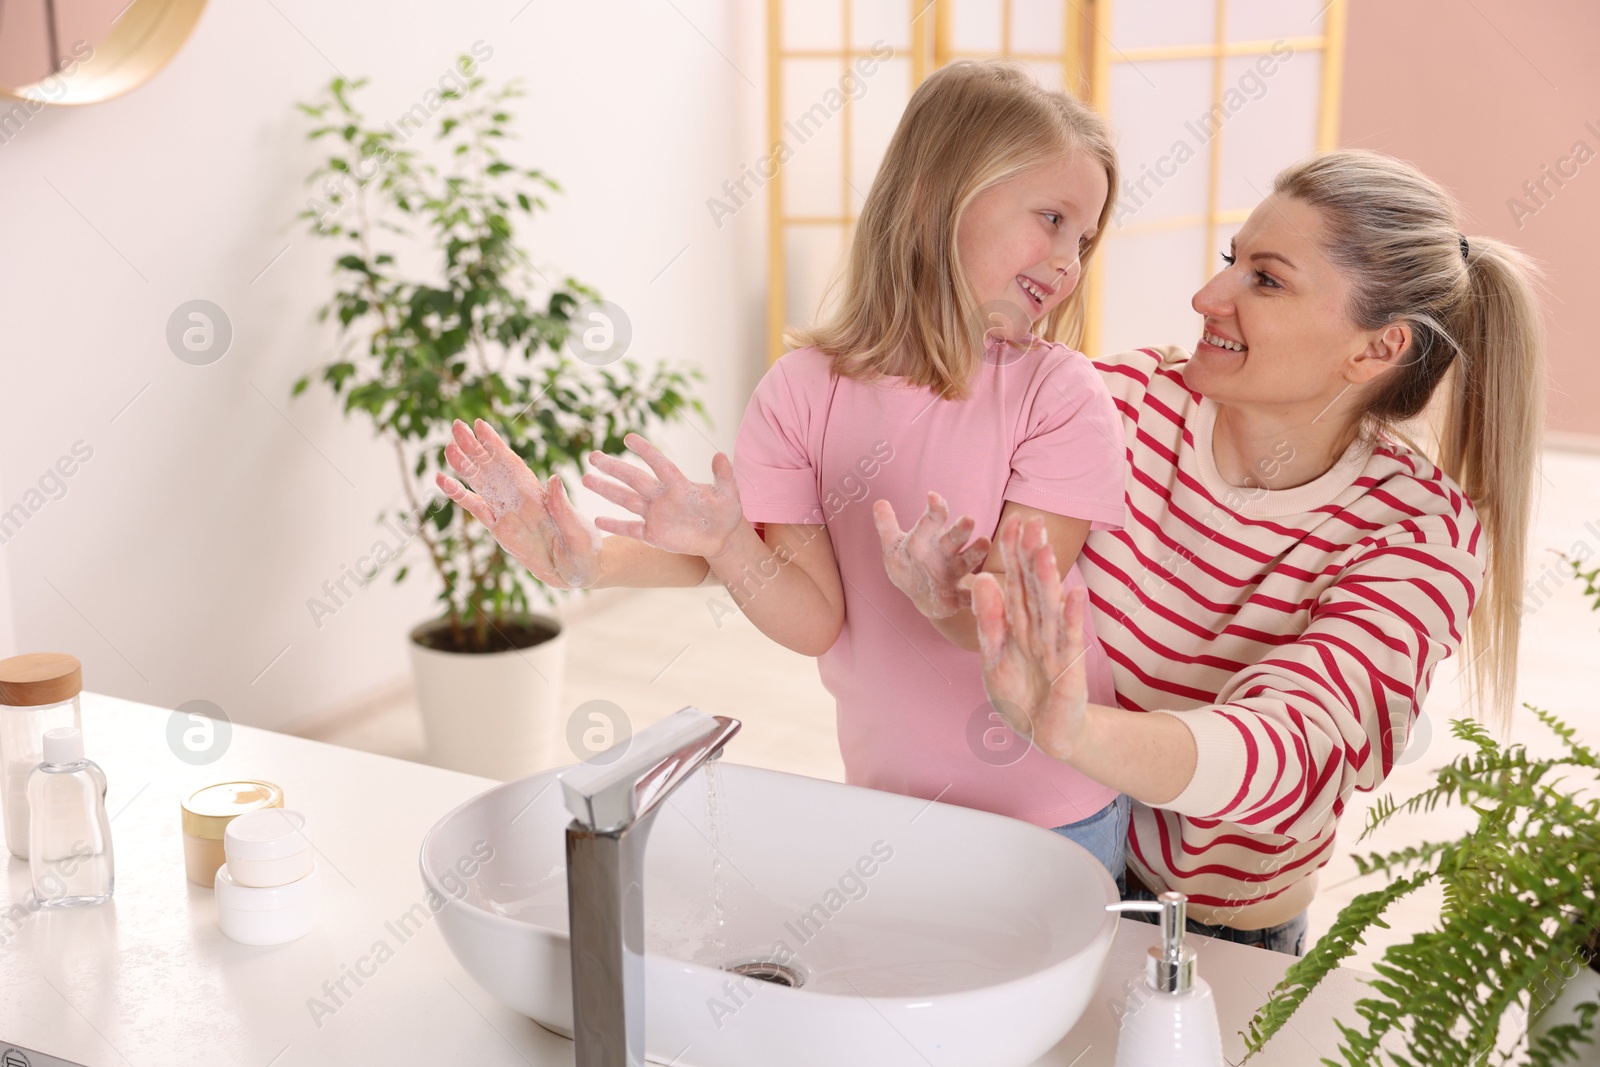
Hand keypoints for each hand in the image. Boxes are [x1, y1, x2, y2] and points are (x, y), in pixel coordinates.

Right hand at [436, 418, 601, 588]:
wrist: (577, 572)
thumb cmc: (584, 548)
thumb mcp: (577, 527)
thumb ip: (562, 506)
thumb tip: (554, 478)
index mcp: (538, 493)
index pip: (512, 463)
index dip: (495, 444)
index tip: (479, 425)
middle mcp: (520, 498)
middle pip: (492, 467)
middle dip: (474, 447)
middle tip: (456, 425)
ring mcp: (507, 512)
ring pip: (480, 484)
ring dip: (464, 466)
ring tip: (448, 447)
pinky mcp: (499, 530)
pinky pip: (476, 508)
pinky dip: (459, 495)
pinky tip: (443, 481)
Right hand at [581, 433, 744, 558]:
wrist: (721, 537)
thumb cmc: (725, 512)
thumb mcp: (729, 494)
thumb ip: (724, 476)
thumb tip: (720, 455)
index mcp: (678, 484)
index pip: (658, 464)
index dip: (645, 451)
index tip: (629, 437)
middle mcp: (661, 496)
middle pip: (633, 478)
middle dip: (613, 467)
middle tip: (593, 456)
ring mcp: (655, 515)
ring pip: (626, 500)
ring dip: (606, 489)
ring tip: (585, 478)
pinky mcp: (653, 534)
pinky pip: (630, 529)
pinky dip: (615, 525)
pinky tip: (596, 520)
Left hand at [873, 492, 990, 619]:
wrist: (925, 597)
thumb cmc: (912, 565)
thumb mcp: (894, 548)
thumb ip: (887, 526)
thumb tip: (879, 502)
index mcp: (930, 538)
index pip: (933, 520)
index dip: (934, 509)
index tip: (932, 496)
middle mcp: (945, 553)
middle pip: (954, 539)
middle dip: (960, 529)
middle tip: (969, 519)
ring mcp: (953, 574)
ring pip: (966, 562)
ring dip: (975, 553)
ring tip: (984, 542)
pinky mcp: (957, 597)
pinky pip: (967, 596)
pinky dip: (974, 594)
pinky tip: (983, 588)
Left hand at [971, 514, 1088, 762]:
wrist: (1044, 733)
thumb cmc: (1019, 694)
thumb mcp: (994, 656)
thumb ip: (989, 620)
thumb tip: (981, 578)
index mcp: (1019, 624)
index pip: (1015, 582)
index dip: (1013, 554)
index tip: (1010, 521)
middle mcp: (1039, 628)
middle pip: (1034, 586)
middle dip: (1031, 555)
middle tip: (1032, 520)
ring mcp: (1055, 645)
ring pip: (1050, 607)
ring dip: (1048, 579)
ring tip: (1045, 549)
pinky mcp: (1068, 668)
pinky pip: (1067, 640)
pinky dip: (1071, 618)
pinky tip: (1075, 594)